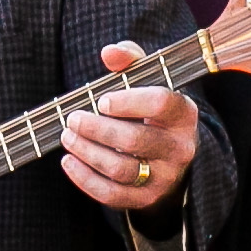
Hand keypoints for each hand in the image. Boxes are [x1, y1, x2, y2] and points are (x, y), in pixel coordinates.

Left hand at [61, 41, 196, 213]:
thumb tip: (109, 52)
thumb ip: (129, 61)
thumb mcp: (147, 81)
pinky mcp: (147, 198)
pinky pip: (113, 195)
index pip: (161, 103)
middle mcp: (180, 148)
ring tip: (67, 137)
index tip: (101, 101)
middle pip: (135, 140)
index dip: (127, 101)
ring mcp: (165, 177)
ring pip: (121, 170)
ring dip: (88, 153)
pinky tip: (68, 161)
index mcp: (183, 113)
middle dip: (97, 129)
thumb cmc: (151, 110)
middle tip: (73, 119)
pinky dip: (85, 179)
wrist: (168, 155)